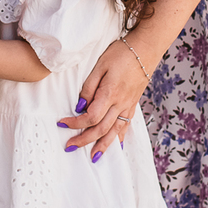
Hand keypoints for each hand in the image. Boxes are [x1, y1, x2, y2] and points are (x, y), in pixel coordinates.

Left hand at [57, 39, 151, 160]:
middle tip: (70, 146)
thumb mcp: (100, 65)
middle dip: (84, 140)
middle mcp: (120, 104)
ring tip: (93, 157)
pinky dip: (119, 138)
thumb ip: (89, 87)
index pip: (90, 116)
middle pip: (101, 128)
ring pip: (115, 132)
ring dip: (103, 146)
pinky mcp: (133, 104)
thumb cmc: (121, 54)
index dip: (75, 123)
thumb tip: (80, 106)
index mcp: (110, 94)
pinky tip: (116, 146)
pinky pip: (126, 126)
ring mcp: (128, 105)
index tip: (62, 124)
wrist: (146, 49)